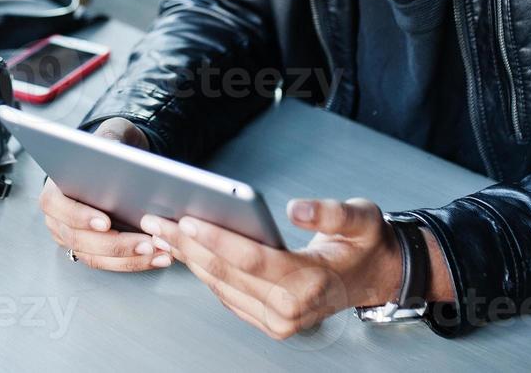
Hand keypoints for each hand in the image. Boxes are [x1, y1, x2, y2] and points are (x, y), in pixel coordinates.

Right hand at [38, 118, 171, 271]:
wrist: (118, 164)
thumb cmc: (111, 149)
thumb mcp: (112, 134)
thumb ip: (109, 139)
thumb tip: (112, 148)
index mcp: (55, 189)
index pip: (57, 206)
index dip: (79, 217)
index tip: (106, 222)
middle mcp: (59, 217)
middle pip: (78, 238)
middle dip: (115, 244)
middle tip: (145, 243)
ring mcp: (73, 236)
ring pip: (95, 257)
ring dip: (129, 258)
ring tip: (158, 252)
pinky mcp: (93, 250)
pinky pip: (110, 263)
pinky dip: (135, 262)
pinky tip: (159, 257)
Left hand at [142, 198, 452, 340]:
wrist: (374, 276)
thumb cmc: (365, 243)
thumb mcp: (361, 217)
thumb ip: (329, 213)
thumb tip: (296, 208)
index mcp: (311, 284)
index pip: (252, 259)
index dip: (216, 238)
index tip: (187, 218)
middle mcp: (291, 309)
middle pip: (227, 274)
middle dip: (187, 245)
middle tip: (156, 221)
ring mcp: (278, 320)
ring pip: (220, 286)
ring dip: (188, 258)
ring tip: (161, 230)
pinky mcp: (269, 321)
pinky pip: (226, 294)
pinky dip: (203, 271)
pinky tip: (184, 249)